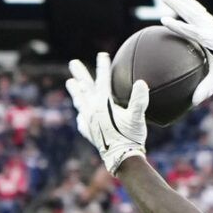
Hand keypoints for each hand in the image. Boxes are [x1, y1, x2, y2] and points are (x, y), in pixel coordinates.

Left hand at [65, 53, 148, 175]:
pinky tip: (81, 116)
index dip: (103, 66)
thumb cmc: (131, 137)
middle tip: (73, 63)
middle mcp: (93, 110)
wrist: (121, 158)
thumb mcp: (137, 117)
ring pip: (80, 102)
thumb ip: (139, 100)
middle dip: (80, 74)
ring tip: (70, 83)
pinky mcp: (90, 132)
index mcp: (103, 103)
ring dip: (76, 92)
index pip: (102, 80)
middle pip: (85, 88)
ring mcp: (89, 122)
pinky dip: (81, 115)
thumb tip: (142, 83)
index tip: (102, 54)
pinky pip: (82, 121)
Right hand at [157, 0, 212, 104]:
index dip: (178, 27)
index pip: (192, 32)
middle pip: (194, 15)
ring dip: (187, 0)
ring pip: (199, 10)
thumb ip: (206, 90)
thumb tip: (194, 101)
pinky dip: (195, 7)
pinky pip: (205, 14)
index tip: (164, 20)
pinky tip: (190, 3)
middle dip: (178, 5)